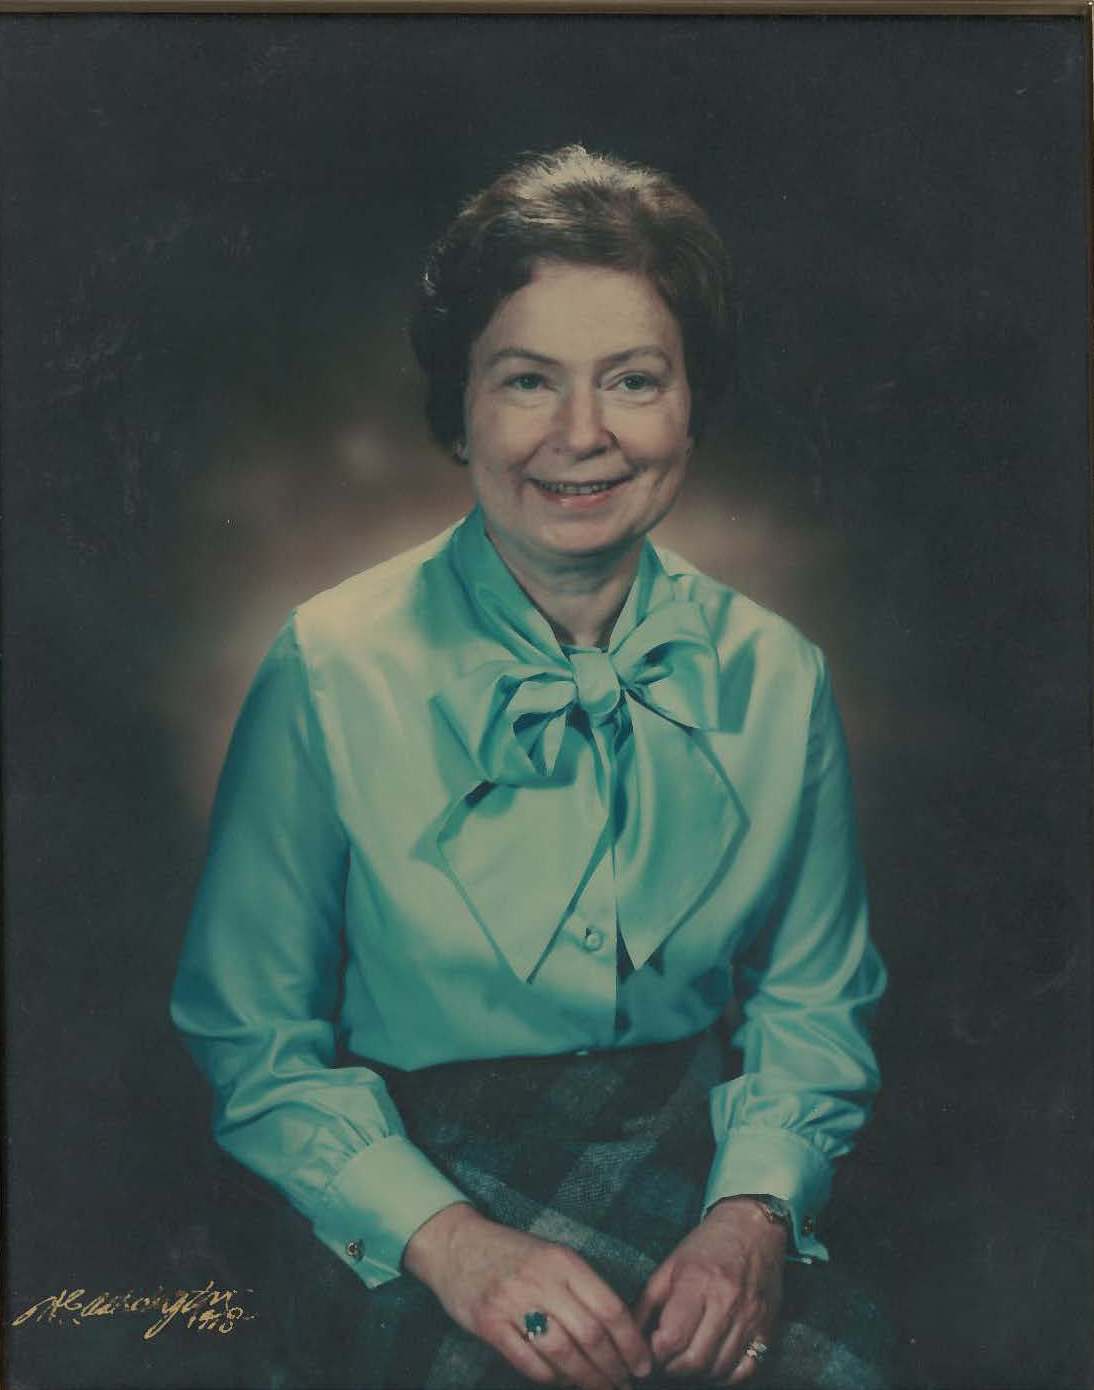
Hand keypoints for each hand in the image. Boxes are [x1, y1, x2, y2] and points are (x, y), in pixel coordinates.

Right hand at [404, 1203, 653, 1389]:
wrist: (456, 1244)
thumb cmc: (512, 1254)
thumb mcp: (551, 1256)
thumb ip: (581, 1287)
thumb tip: (620, 1330)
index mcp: (563, 1260)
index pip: (609, 1307)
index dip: (631, 1342)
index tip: (642, 1364)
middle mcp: (541, 1279)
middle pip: (590, 1334)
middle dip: (613, 1368)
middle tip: (623, 1385)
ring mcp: (513, 1301)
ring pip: (562, 1352)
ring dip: (586, 1378)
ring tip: (599, 1389)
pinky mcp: (489, 1322)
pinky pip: (527, 1361)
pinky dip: (549, 1377)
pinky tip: (559, 1381)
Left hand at [633, 1198, 784, 1384]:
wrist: (754, 1228)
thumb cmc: (707, 1245)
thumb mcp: (670, 1265)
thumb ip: (648, 1302)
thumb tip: (629, 1335)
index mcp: (697, 1282)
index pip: (672, 1338)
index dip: (655, 1354)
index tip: (649, 1352)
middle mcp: (726, 1303)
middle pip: (695, 1360)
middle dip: (673, 1369)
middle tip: (665, 1361)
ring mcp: (750, 1318)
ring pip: (719, 1369)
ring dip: (697, 1375)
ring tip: (686, 1361)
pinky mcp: (767, 1329)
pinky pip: (746, 1370)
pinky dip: (726, 1376)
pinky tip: (713, 1364)